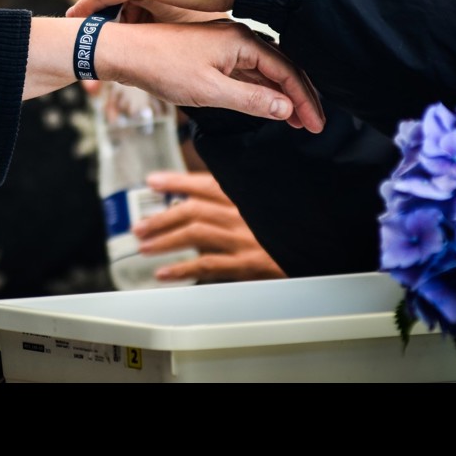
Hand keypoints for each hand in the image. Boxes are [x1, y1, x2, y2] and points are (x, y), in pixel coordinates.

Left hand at [26, 17, 323, 131]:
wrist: (123, 51)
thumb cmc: (160, 66)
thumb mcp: (209, 91)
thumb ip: (251, 100)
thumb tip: (286, 109)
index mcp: (242, 40)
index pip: (287, 71)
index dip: (305, 100)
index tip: (316, 125)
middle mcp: (237, 36)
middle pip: (281, 67)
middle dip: (299, 97)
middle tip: (312, 125)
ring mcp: (223, 42)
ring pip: (263, 69)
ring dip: (280, 94)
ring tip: (295, 119)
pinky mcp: (210, 51)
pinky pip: (245, 69)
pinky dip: (259, 88)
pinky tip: (264, 103)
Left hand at [132, 170, 285, 282]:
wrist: (316, 246)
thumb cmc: (289, 223)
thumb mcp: (264, 203)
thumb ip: (235, 199)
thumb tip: (197, 201)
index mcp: (245, 193)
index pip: (203, 183)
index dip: (174, 182)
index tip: (152, 181)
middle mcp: (241, 213)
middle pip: (192, 210)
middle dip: (161, 218)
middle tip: (139, 227)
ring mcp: (243, 238)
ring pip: (194, 235)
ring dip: (165, 240)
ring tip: (144, 247)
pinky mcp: (247, 263)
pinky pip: (207, 265)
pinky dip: (182, 269)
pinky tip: (164, 273)